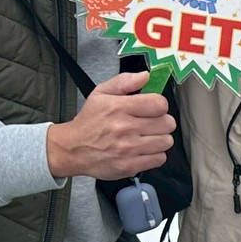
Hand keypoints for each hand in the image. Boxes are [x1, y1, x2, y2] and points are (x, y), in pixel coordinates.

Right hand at [45, 71, 174, 180]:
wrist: (73, 149)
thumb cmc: (89, 122)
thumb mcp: (100, 94)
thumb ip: (124, 81)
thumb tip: (145, 76)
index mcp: (119, 107)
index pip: (159, 104)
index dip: (160, 105)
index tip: (153, 108)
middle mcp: (125, 128)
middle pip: (167, 123)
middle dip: (162, 121)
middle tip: (151, 123)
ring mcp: (129, 149)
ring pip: (166, 141)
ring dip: (160, 138)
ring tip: (147, 136)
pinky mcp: (130, 166)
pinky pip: (160, 159)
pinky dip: (155, 154)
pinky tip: (143, 149)